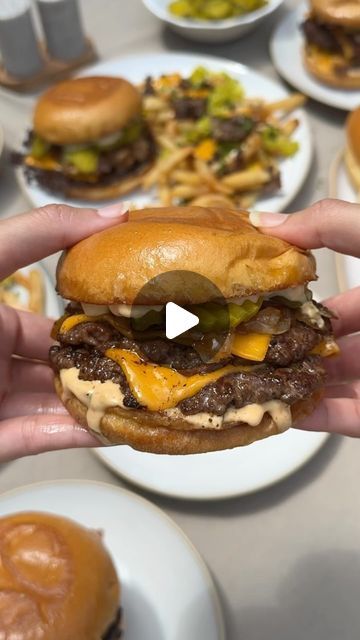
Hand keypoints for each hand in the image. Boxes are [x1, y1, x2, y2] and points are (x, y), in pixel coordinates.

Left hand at [0, 202, 128, 461]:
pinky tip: (117, 426)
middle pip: (59, 360)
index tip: (135, 295)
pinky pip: (40, 438)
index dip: (91, 303)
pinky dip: (77, 434)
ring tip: (148, 392)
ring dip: (98, 400)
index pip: (48, 307)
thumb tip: (108, 212)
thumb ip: (35, 235)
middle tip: (157, 352)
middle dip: (105, 358)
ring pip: (56, 403)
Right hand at [250, 198, 359, 435]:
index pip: (336, 298)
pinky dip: (315, 416)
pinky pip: (348, 417)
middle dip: (287, 344)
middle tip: (237, 345)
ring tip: (244, 381)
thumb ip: (334, 225)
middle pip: (330, 344)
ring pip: (334, 382)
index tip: (252, 300)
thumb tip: (266, 220)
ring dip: (292, 383)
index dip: (294, 298)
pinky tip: (278, 410)